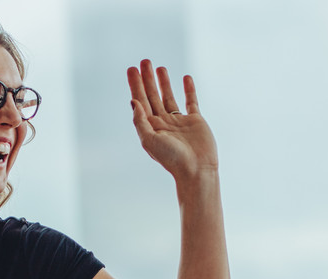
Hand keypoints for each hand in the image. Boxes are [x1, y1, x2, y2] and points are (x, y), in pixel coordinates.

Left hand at [126, 59, 217, 178]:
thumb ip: (140, 120)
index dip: (135, 85)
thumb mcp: (149, 140)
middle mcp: (163, 122)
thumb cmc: (171, 158)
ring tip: (160, 67)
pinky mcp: (195, 121)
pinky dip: (188, 89)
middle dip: (147, 79)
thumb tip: (133, 101)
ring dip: (164, 82)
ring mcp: (179, 121)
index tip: (131, 69)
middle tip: (144, 61)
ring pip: (169, 97)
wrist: (196, 169)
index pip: (140, 100)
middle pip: (152, 95)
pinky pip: (191, 101)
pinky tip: (185, 78)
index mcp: (150, 126)